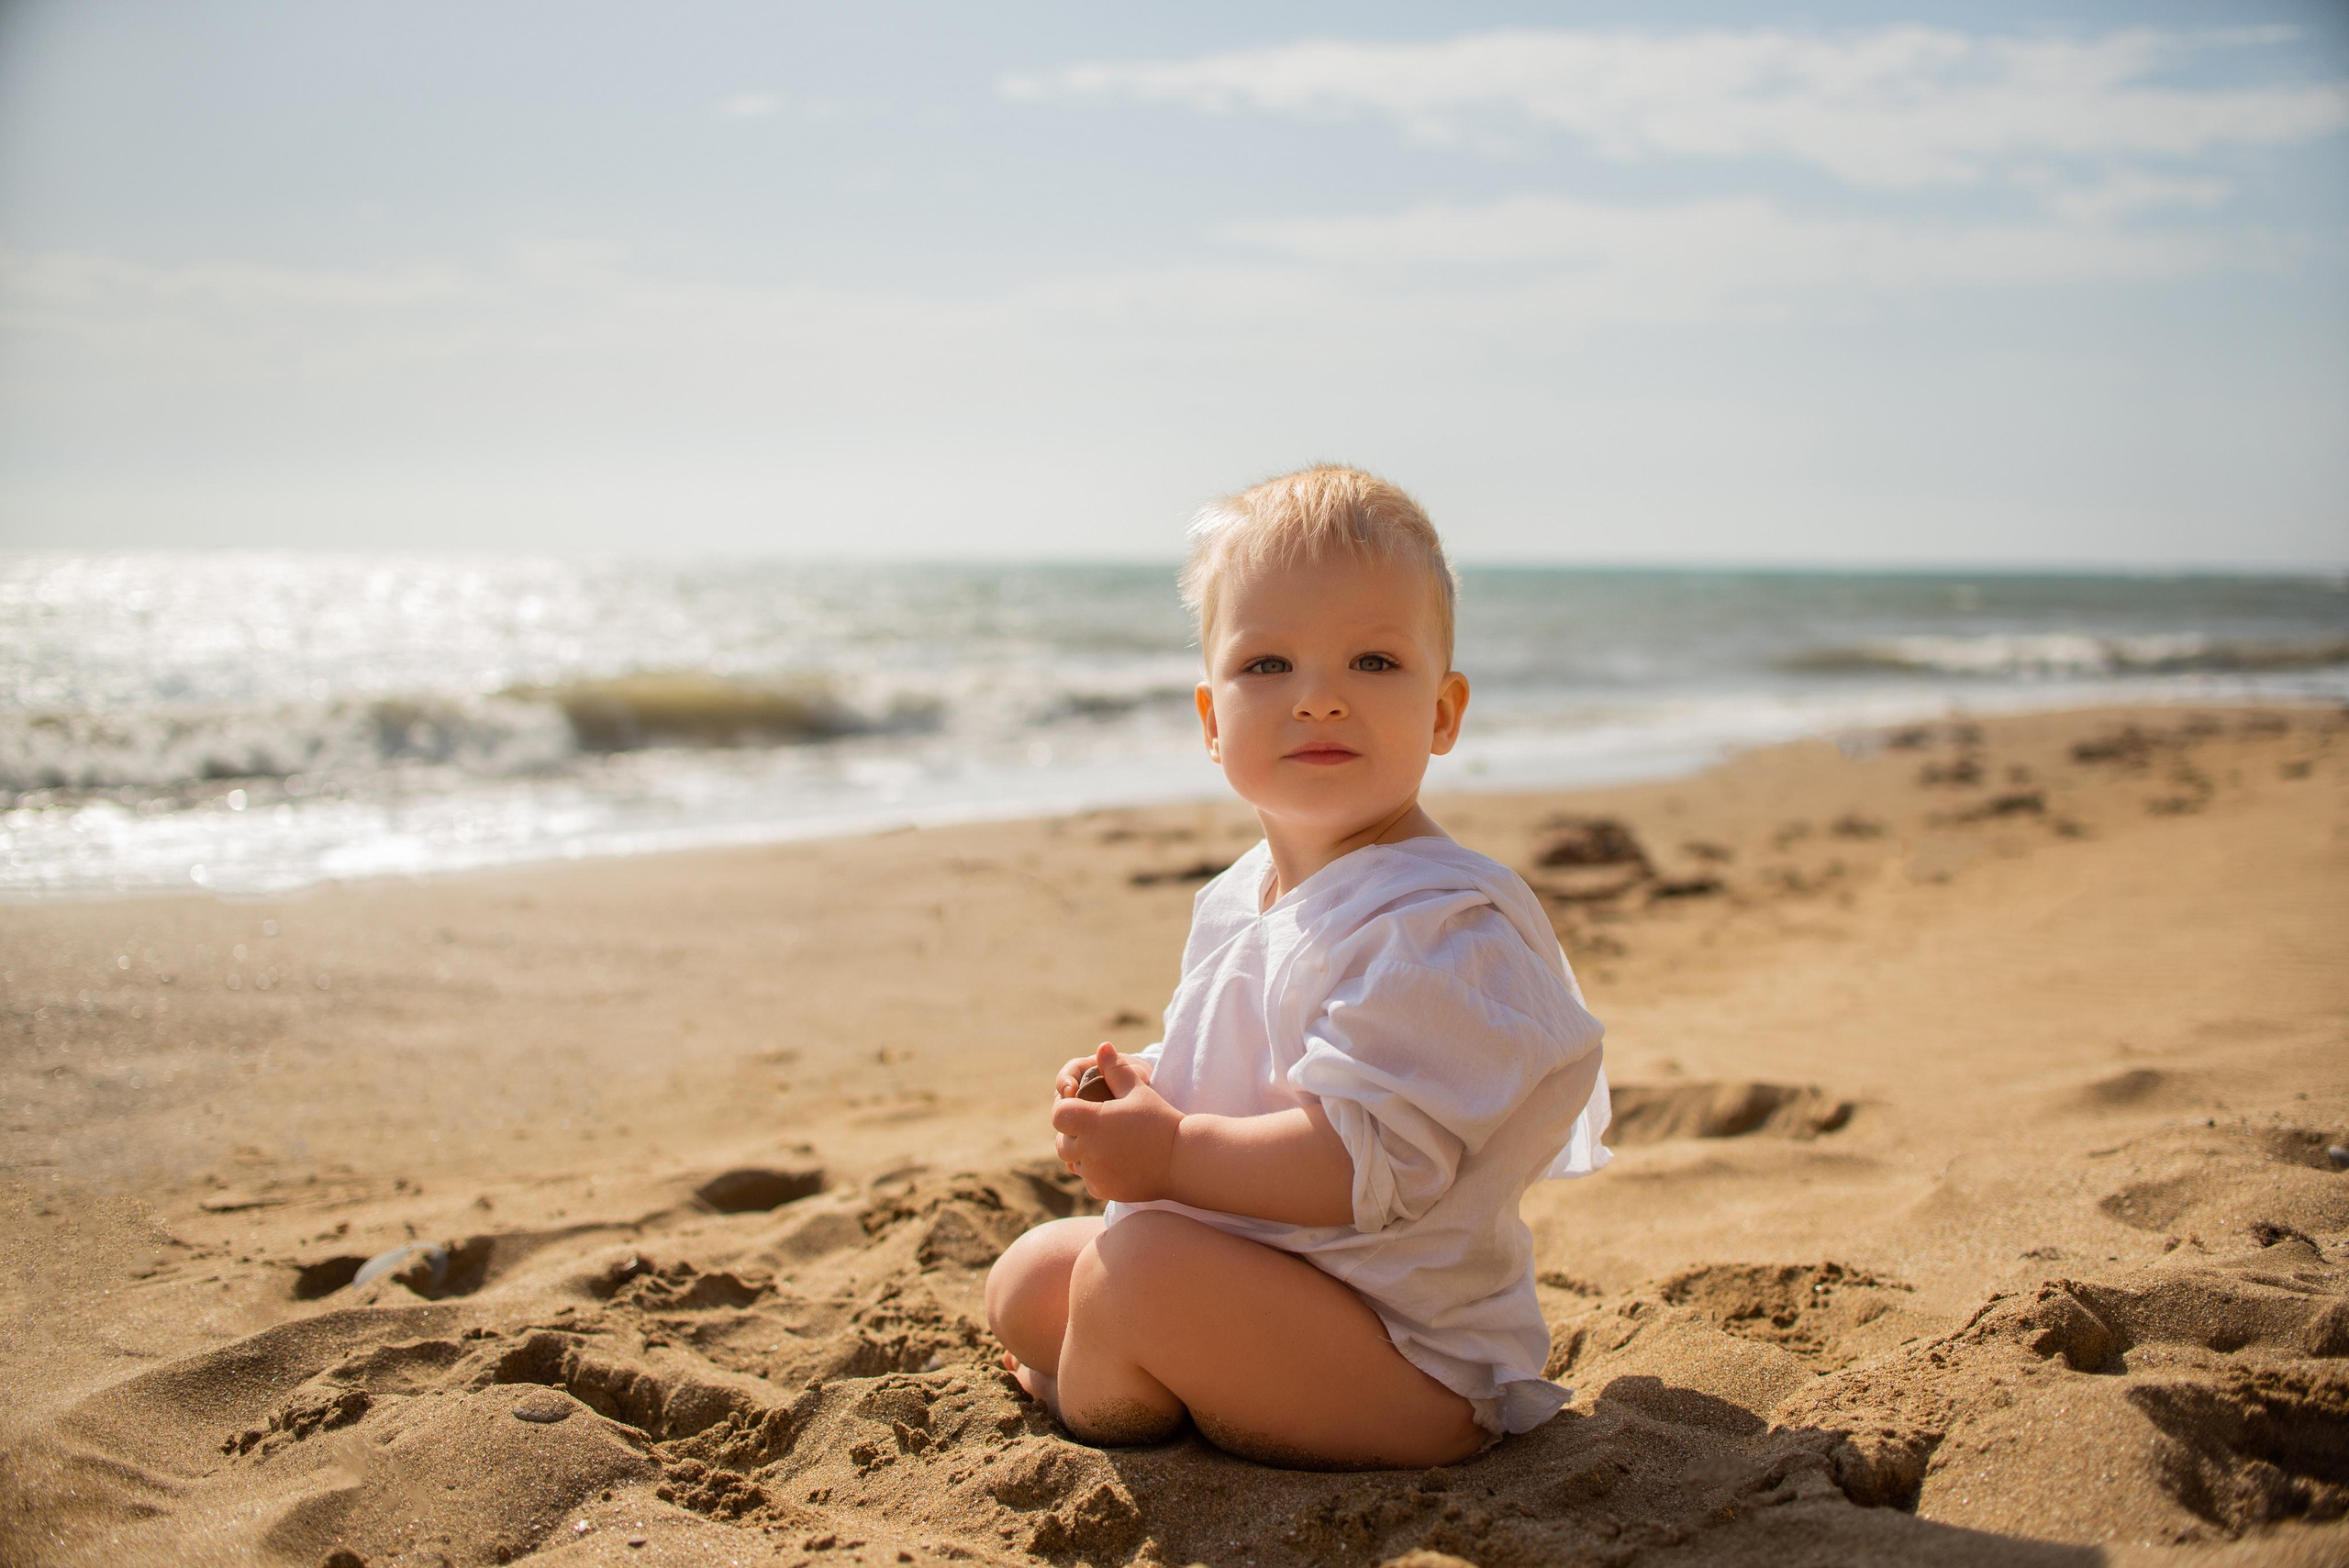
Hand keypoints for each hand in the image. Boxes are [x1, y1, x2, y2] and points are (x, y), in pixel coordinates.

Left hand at [1049, 1044, 1180, 1202]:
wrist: (1183, 1161)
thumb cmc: (1160, 1121)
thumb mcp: (1139, 1090)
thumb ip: (1116, 1069)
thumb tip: (1102, 1046)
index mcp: (1092, 1122)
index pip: (1059, 1114)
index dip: (1068, 1109)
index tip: (1083, 1108)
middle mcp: (1088, 1150)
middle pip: (1062, 1141)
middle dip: (1073, 1133)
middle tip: (1096, 1126)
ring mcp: (1095, 1174)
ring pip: (1074, 1162)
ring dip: (1083, 1153)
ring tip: (1107, 1143)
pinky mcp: (1103, 1191)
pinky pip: (1089, 1180)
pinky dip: (1096, 1172)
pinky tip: (1115, 1161)